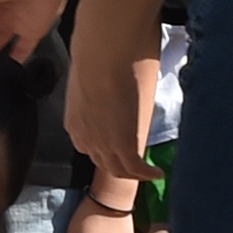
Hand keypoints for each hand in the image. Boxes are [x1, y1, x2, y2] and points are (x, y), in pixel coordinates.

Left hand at [66, 34, 151, 183]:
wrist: (100, 62)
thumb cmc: (94, 59)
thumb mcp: (88, 79)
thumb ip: (93, 84)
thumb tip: (103, 77)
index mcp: (74, 123)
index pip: (86, 145)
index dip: (100, 148)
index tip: (113, 145)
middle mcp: (85, 139)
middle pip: (101, 161)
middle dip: (117, 165)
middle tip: (134, 162)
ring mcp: (103, 144)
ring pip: (118, 170)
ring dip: (133, 174)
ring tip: (148, 173)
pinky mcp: (122, 145)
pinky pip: (135, 168)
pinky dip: (147, 174)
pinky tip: (158, 173)